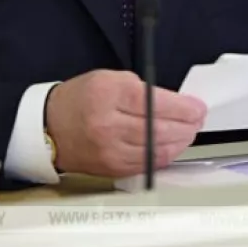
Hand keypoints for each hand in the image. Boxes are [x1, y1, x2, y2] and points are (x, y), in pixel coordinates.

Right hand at [45, 70, 206, 177]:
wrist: (50, 127)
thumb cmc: (80, 99)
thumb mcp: (109, 78)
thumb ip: (142, 88)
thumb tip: (175, 103)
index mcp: (108, 94)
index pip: (154, 102)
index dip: (183, 107)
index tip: (197, 107)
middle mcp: (108, 124)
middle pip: (159, 129)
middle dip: (186, 125)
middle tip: (198, 119)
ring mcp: (110, 150)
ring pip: (157, 150)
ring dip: (180, 141)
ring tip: (188, 132)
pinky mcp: (112, 168)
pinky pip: (147, 164)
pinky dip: (164, 155)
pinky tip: (172, 146)